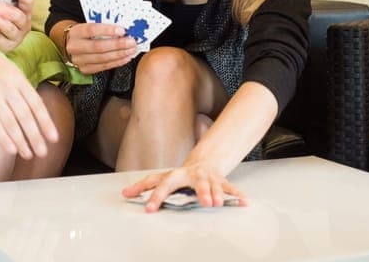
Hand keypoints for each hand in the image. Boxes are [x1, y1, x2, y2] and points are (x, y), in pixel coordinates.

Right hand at [0, 27, 58, 157]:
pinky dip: (3, 138)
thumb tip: (26, 103)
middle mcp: (8, 86)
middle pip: (26, 116)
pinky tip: (11, 149)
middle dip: (37, 136)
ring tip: (28, 154)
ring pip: (12, 122)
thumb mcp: (4, 66)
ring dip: (21, 141)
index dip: (46, 122)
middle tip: (43, 152)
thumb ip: (15, 84)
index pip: (36, 104)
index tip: (54, 137)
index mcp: (17, 77)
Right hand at [64, 21, 136, 73]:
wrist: (72, 45)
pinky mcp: (85, 69)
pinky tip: (126, 58)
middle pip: (98, 47)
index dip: (107, 30)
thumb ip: (103, 26)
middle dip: (118, 45)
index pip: (91, 30)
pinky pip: (103, 66)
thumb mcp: (89, 25)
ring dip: (120, 54)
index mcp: (75, 32)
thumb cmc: (85, 33)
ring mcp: (79, 60)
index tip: (122, 30)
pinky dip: (117, 62)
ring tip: (131, 50)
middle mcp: (75, 47)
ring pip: (102, 58)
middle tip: (131, 42)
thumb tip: (124, 28)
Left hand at [121, 160, 246, 212]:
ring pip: (213, 185)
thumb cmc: (179, 175)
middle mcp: (193, 174)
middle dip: (200, 192)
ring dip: (216, 193)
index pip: (164, 184)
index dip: (156, 196)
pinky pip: (229, 188)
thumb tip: (124, 192)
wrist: (204, 160)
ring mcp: (208, 177)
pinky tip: (244, 202)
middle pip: (196, 182)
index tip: (149, 209)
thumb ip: (144, 186)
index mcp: (176, 175)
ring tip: (218, 204)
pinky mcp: (220, 181)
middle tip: (203, 203)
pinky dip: (237, 195)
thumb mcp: (162, 178)